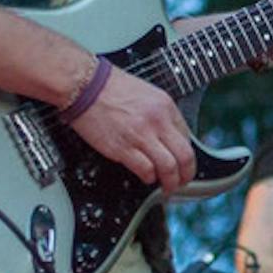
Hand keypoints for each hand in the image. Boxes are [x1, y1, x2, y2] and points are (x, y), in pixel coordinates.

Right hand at [70, 65, 196, 193]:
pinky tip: (147, 177)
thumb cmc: (109, 87)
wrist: (84, 85)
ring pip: (169, 167)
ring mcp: (141, 135)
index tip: (182, 162)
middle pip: (185, 156)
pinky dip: (149, 178)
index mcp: (165, 106)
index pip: (187, 137)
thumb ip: (159, 114)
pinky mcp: (123, 148)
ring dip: (171, 182)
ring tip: (167, 186)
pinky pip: (146, 170)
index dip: (186, 154)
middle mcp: (157, 121)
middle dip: (187, 174)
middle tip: (183, 181)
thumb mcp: (146, 94)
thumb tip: (168, 135)